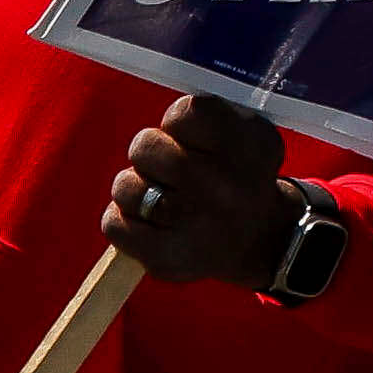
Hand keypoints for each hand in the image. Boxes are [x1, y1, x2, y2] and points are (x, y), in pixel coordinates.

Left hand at [105, 99, 294, 278]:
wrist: (259, 241)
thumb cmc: (239, 178)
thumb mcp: (248, 135)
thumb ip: (210, 114)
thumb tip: (165, 120)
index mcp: (248, 149)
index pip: (184, 113)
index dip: (176, 122)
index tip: (188, 137)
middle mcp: (223, 188)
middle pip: (145, 147)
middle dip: (149, 153)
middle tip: (168, 168)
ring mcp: (192, 227)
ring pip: (125, 186)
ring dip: (135, 188)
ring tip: (159, 198)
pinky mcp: (165, 259)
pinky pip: (114, 224)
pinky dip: (123, 222)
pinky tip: (150, 225)